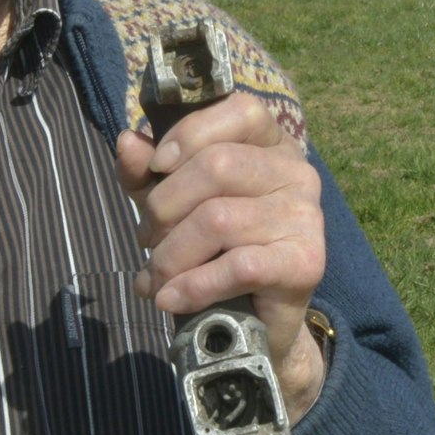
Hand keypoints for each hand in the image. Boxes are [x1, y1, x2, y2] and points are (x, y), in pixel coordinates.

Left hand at [115, 94, 327, 418]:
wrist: (254, 324)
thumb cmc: (212, 253)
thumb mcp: (172, 206)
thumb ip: (148, 173)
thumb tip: (128, 142)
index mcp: (271, 146)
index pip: (242, 110)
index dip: (192, 133)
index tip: (157, 166)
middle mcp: (297, 173)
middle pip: (218, 165)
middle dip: (164, 206)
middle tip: (145, 238)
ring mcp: (306, 217)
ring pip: (218, 219)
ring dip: (170, 255)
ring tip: (153, 278)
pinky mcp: (306, 262)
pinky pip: (238, 266)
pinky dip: (193, 286)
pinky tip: (171, 299)